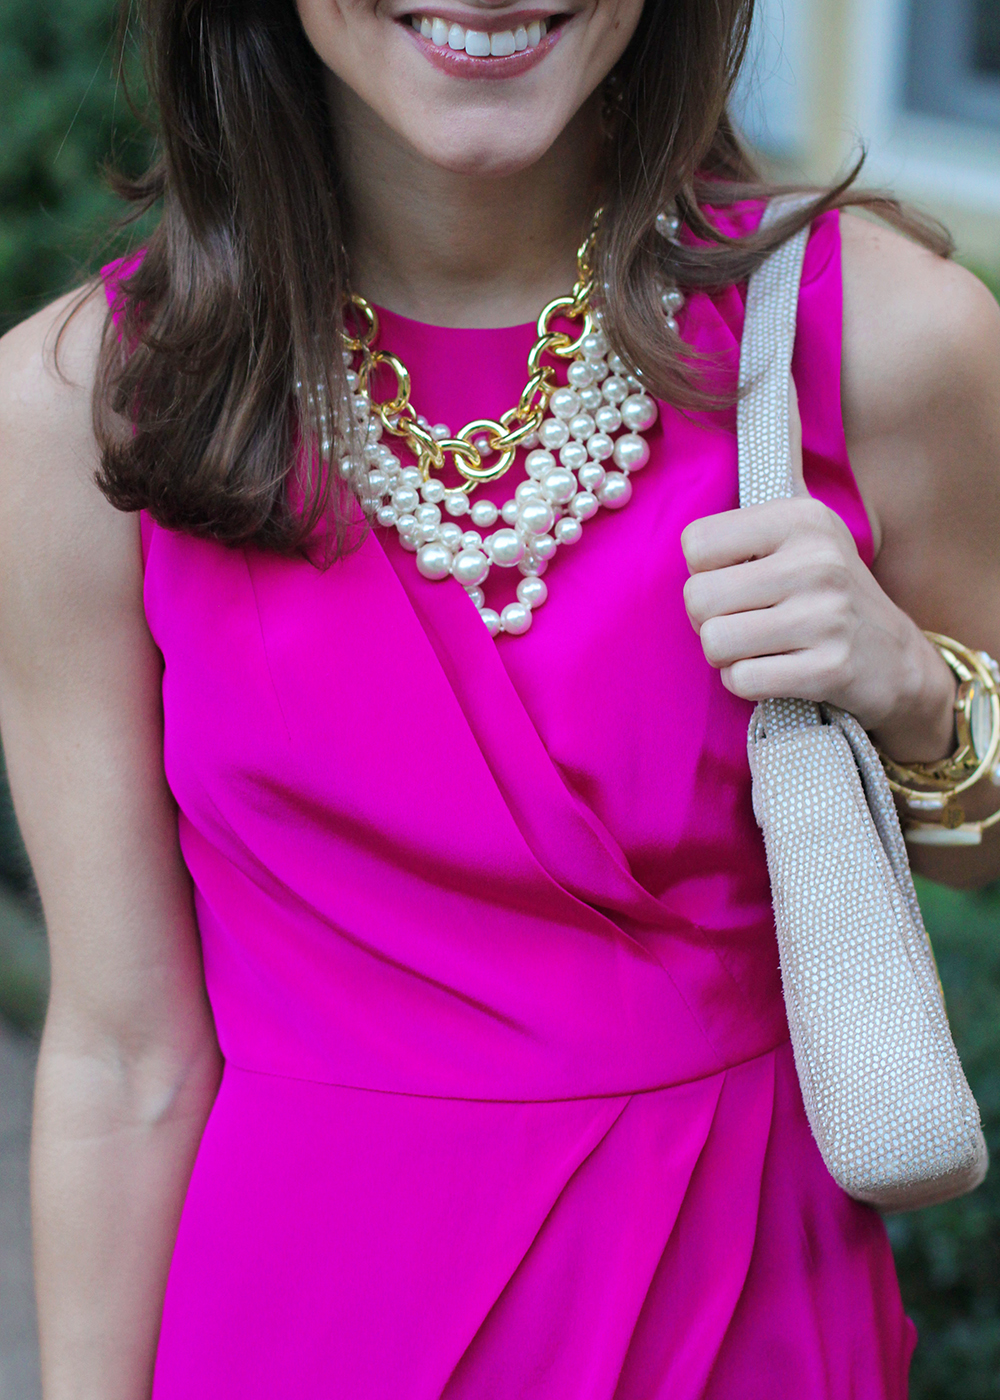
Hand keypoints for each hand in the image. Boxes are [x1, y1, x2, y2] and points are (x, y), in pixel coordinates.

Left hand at [680, 378, 955, 763]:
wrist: (897, 662)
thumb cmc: (829, 591)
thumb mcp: (806, 520)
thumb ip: (781, 449)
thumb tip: (768, 367)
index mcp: (799, 517)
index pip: (693, 547)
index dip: (706, 573)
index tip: (742, 579)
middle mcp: (815, 559)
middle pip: (696, 600)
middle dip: (712, 621)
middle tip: (752, 621)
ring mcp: (825, 615)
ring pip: (714, 644)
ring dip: (730, 656)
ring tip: (767, 645)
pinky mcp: (830, 668)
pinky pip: (741, 682)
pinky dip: (750, 686)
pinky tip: (782, 672)